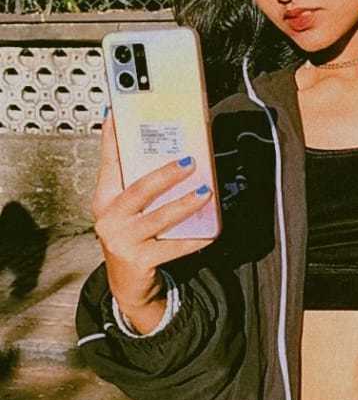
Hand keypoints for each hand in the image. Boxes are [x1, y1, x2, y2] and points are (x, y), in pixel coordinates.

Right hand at [92, 109, 216, 314]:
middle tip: (189, 161)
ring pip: (158, 217)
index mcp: (104, 200)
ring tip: (205, 191)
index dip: (111, 140)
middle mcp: (109, 219)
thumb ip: (137, 184)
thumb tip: (167, 152)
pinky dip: (194, 239)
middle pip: (139, 190)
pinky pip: (173, 247)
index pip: (109, 165)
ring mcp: (123, 241)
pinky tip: (210, 232)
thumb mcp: (127, 210)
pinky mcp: (139, 261)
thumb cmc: (132, 237)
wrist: (127, 284)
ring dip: (185, 203)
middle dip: (165, 173)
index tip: (116, 116)